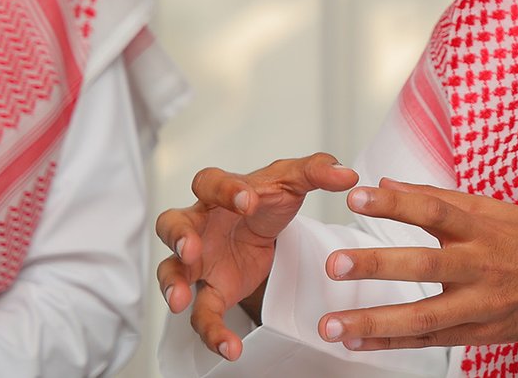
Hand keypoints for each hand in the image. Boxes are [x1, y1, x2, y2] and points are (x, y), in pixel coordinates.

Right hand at [155, 152, 358, 360]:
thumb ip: (318, 171)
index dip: (223, 190)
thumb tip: (346, 174)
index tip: (247, 201)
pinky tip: (230, 347)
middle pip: (171, 225)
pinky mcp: (212, 291)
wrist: (265, 229)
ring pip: (171, 271)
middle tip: (191, 249)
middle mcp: (201, 225)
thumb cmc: (268, 200)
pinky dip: (212, 332)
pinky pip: (202, 314)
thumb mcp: (294, 181)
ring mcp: (200, 260)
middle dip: (178, 237)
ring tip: (179, 301)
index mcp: (220, 193)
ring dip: (172, 285)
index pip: (209, 182)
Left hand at [316, 179, 517, 351]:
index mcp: (483, 228)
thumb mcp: (495, 210)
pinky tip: (359, 343)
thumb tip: (388, 183)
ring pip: (424, 315)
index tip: (357, 196)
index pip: (435, 210)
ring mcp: (481, 303)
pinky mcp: (481, 332)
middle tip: (337, 264)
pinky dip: (393, 343)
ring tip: (332, 325)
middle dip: (378, 265)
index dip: (396, 203)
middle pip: (425, 265)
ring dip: (375, 321)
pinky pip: (431, 341)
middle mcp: (481, 265)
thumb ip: (439, 197)